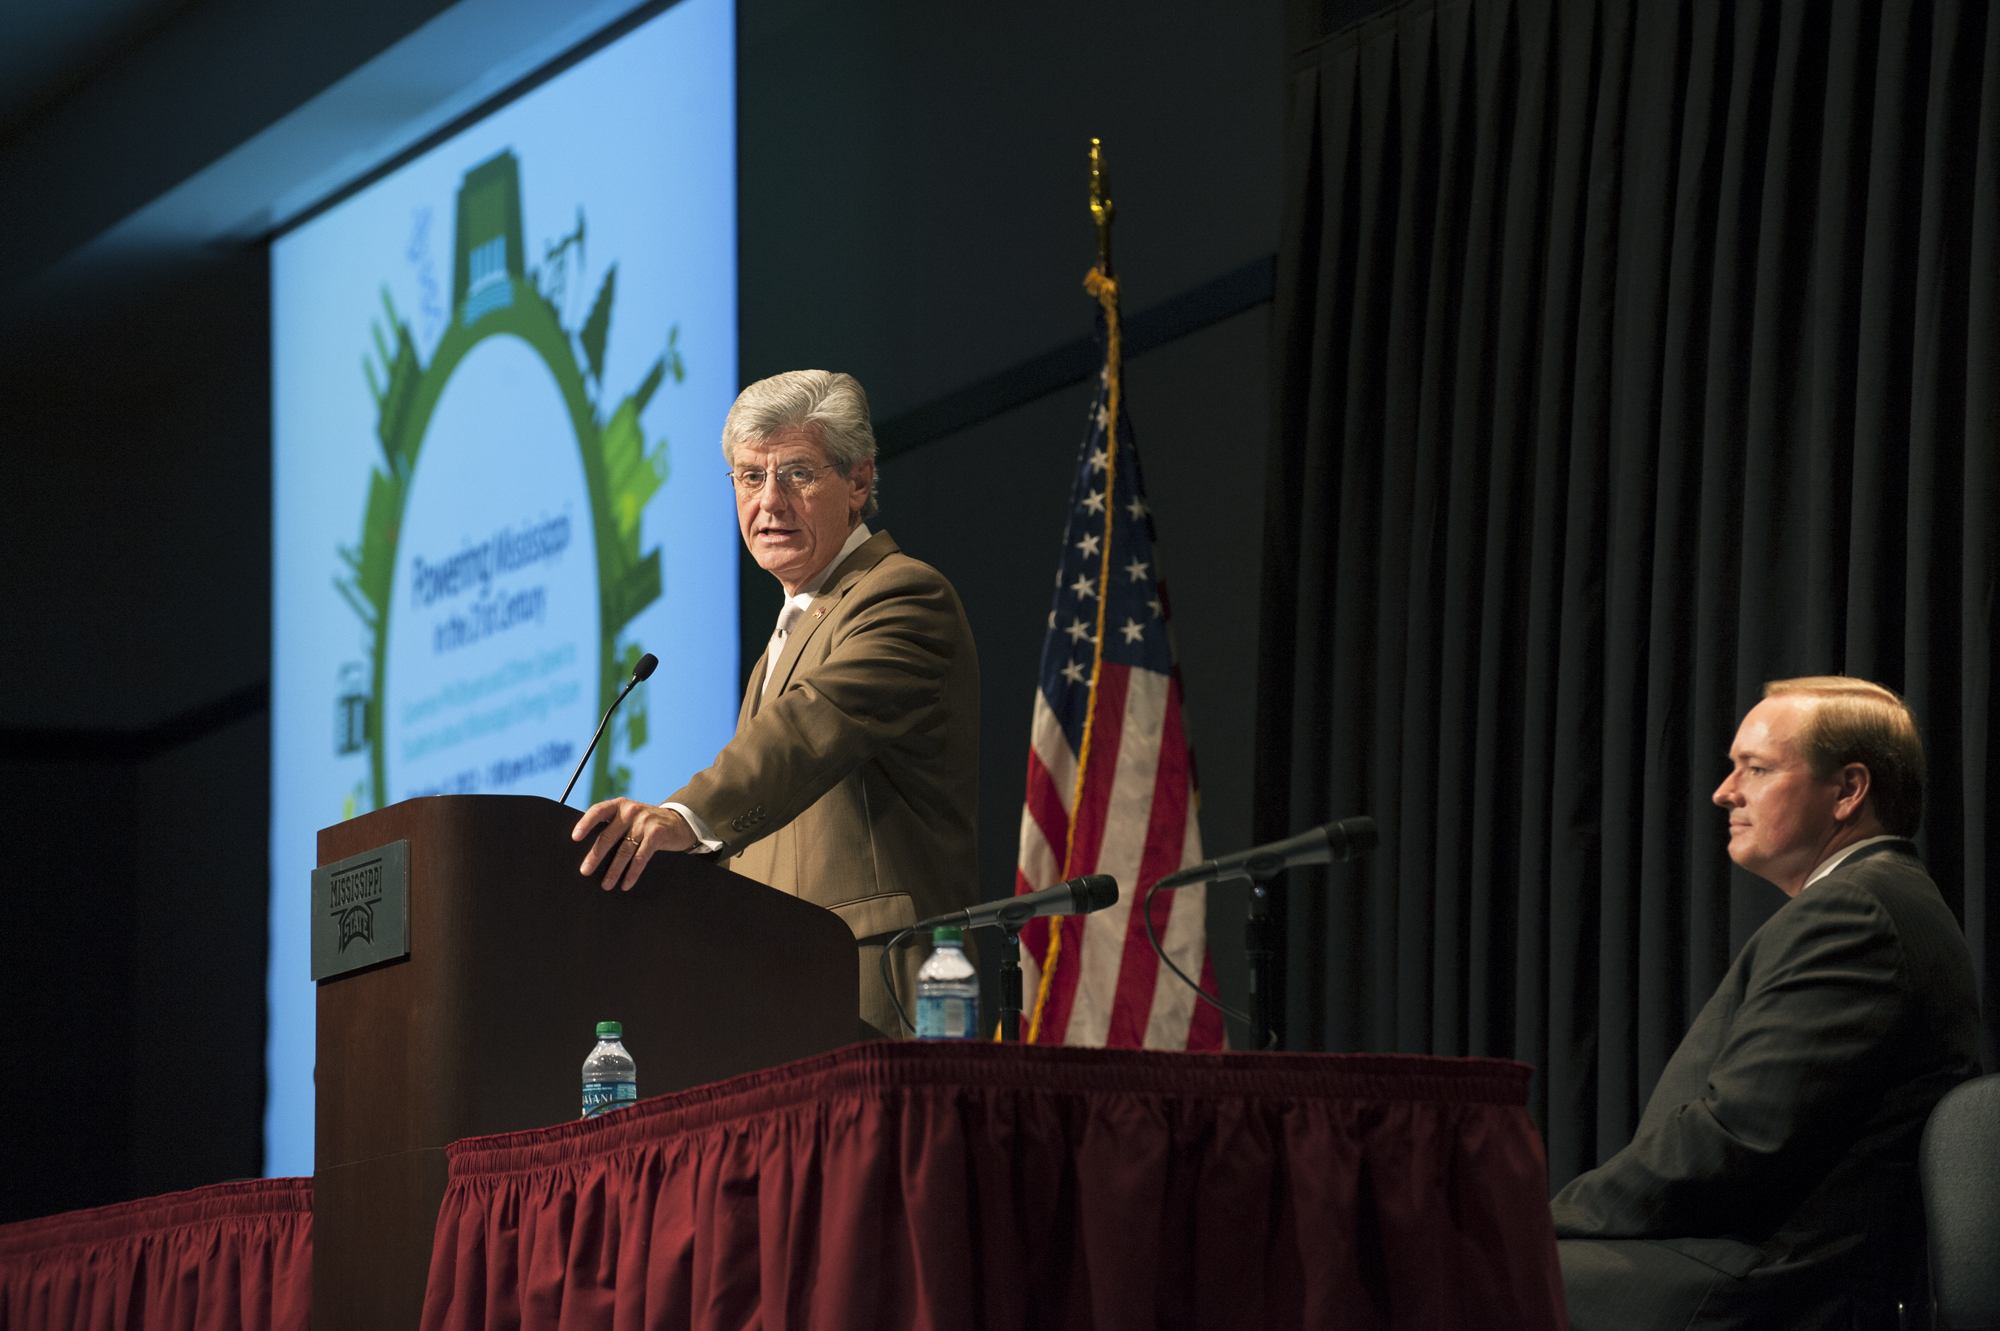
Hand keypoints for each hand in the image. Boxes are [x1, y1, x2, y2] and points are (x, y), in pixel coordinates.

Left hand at [572, 799, 696, 891]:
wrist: (679, 822)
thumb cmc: (647, 823)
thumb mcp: (629, 817)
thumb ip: (613, 825)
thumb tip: (589, 851)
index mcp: (619, 805)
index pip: (598, 811)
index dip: (585, 823)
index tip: (575, 837)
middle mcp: (631, 811)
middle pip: (608, 836)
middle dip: (595, 856)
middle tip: (585, 871)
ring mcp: (645, 822)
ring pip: (624, 851)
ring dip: (613, 871)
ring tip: (606, 884)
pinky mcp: (657, 834)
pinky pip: (641, 858)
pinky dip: (632, 873)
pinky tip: (626, 883)